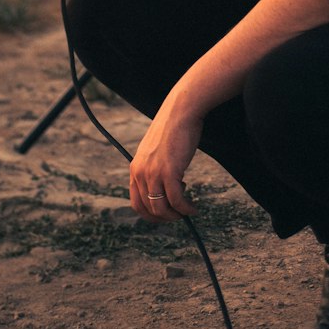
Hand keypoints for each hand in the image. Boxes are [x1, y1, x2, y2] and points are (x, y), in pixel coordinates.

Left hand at [129, 90, 201, 223]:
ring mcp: (154, 173)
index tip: (165, 213)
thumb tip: (164, 186)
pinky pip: (176, 200)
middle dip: (164, 217)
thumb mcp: (156, 150)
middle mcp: (140, 172)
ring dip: (175, 215)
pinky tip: (193, 208)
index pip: (136, 203)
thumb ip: (154, 167)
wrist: (181, 111)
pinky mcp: (169, 172)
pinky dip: (186, 209)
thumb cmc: (173, 128)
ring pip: (161, 208)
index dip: (151, 214)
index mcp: (135, 168)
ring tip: (188, 211)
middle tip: (178, 214)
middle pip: (147, 209)